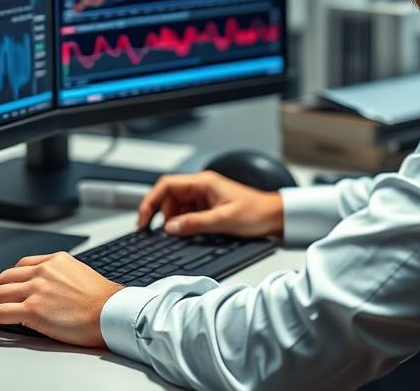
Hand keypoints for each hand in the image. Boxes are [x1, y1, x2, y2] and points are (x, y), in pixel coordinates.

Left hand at [0, 251, 123, 345]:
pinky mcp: (33, 308)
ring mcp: (37, 287)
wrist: (114, 312)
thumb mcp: (81, 279)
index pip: (18, 267)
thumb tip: (47, 296)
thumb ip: (59, 281)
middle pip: (1, 279)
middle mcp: (43, 270)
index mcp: (55, 260)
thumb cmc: (105, 302)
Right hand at [137, 170, 283, 237]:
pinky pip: (187, 215)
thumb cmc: (257, 213)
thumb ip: (195, 223)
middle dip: (161, 215)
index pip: (167, 185)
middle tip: (157, 233)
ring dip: (172, 221)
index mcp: (204, 183)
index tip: (142, 219)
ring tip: (177, 236)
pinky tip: (186, 234)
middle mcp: (202, 188)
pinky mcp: (209, 209)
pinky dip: (182, 225)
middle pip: (168, 197)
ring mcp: (205, 198)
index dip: (150, 200)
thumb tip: (169, 228)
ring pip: (177, 207)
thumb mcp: (224, 220)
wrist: (276, 218)